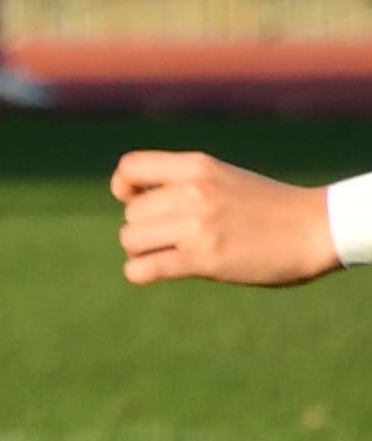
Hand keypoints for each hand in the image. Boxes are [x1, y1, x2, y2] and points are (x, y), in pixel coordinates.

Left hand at [114, 148, 340, 286]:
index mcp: (197, 167)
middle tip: (171, 236)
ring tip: (169, 253)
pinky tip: (154, 272)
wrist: (317, 228)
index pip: (130, 168)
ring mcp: (198, 226)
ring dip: (143, 251)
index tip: (138, 200)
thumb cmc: (269, 206)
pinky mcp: (204, 259)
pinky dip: (139, 273)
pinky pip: (143, 269)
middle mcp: (193, 192)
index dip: (124, 187)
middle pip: (131, 214)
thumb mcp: (224, 178)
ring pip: (131, 240)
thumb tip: (132, 203)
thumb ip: (183, 184)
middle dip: (144, 228)